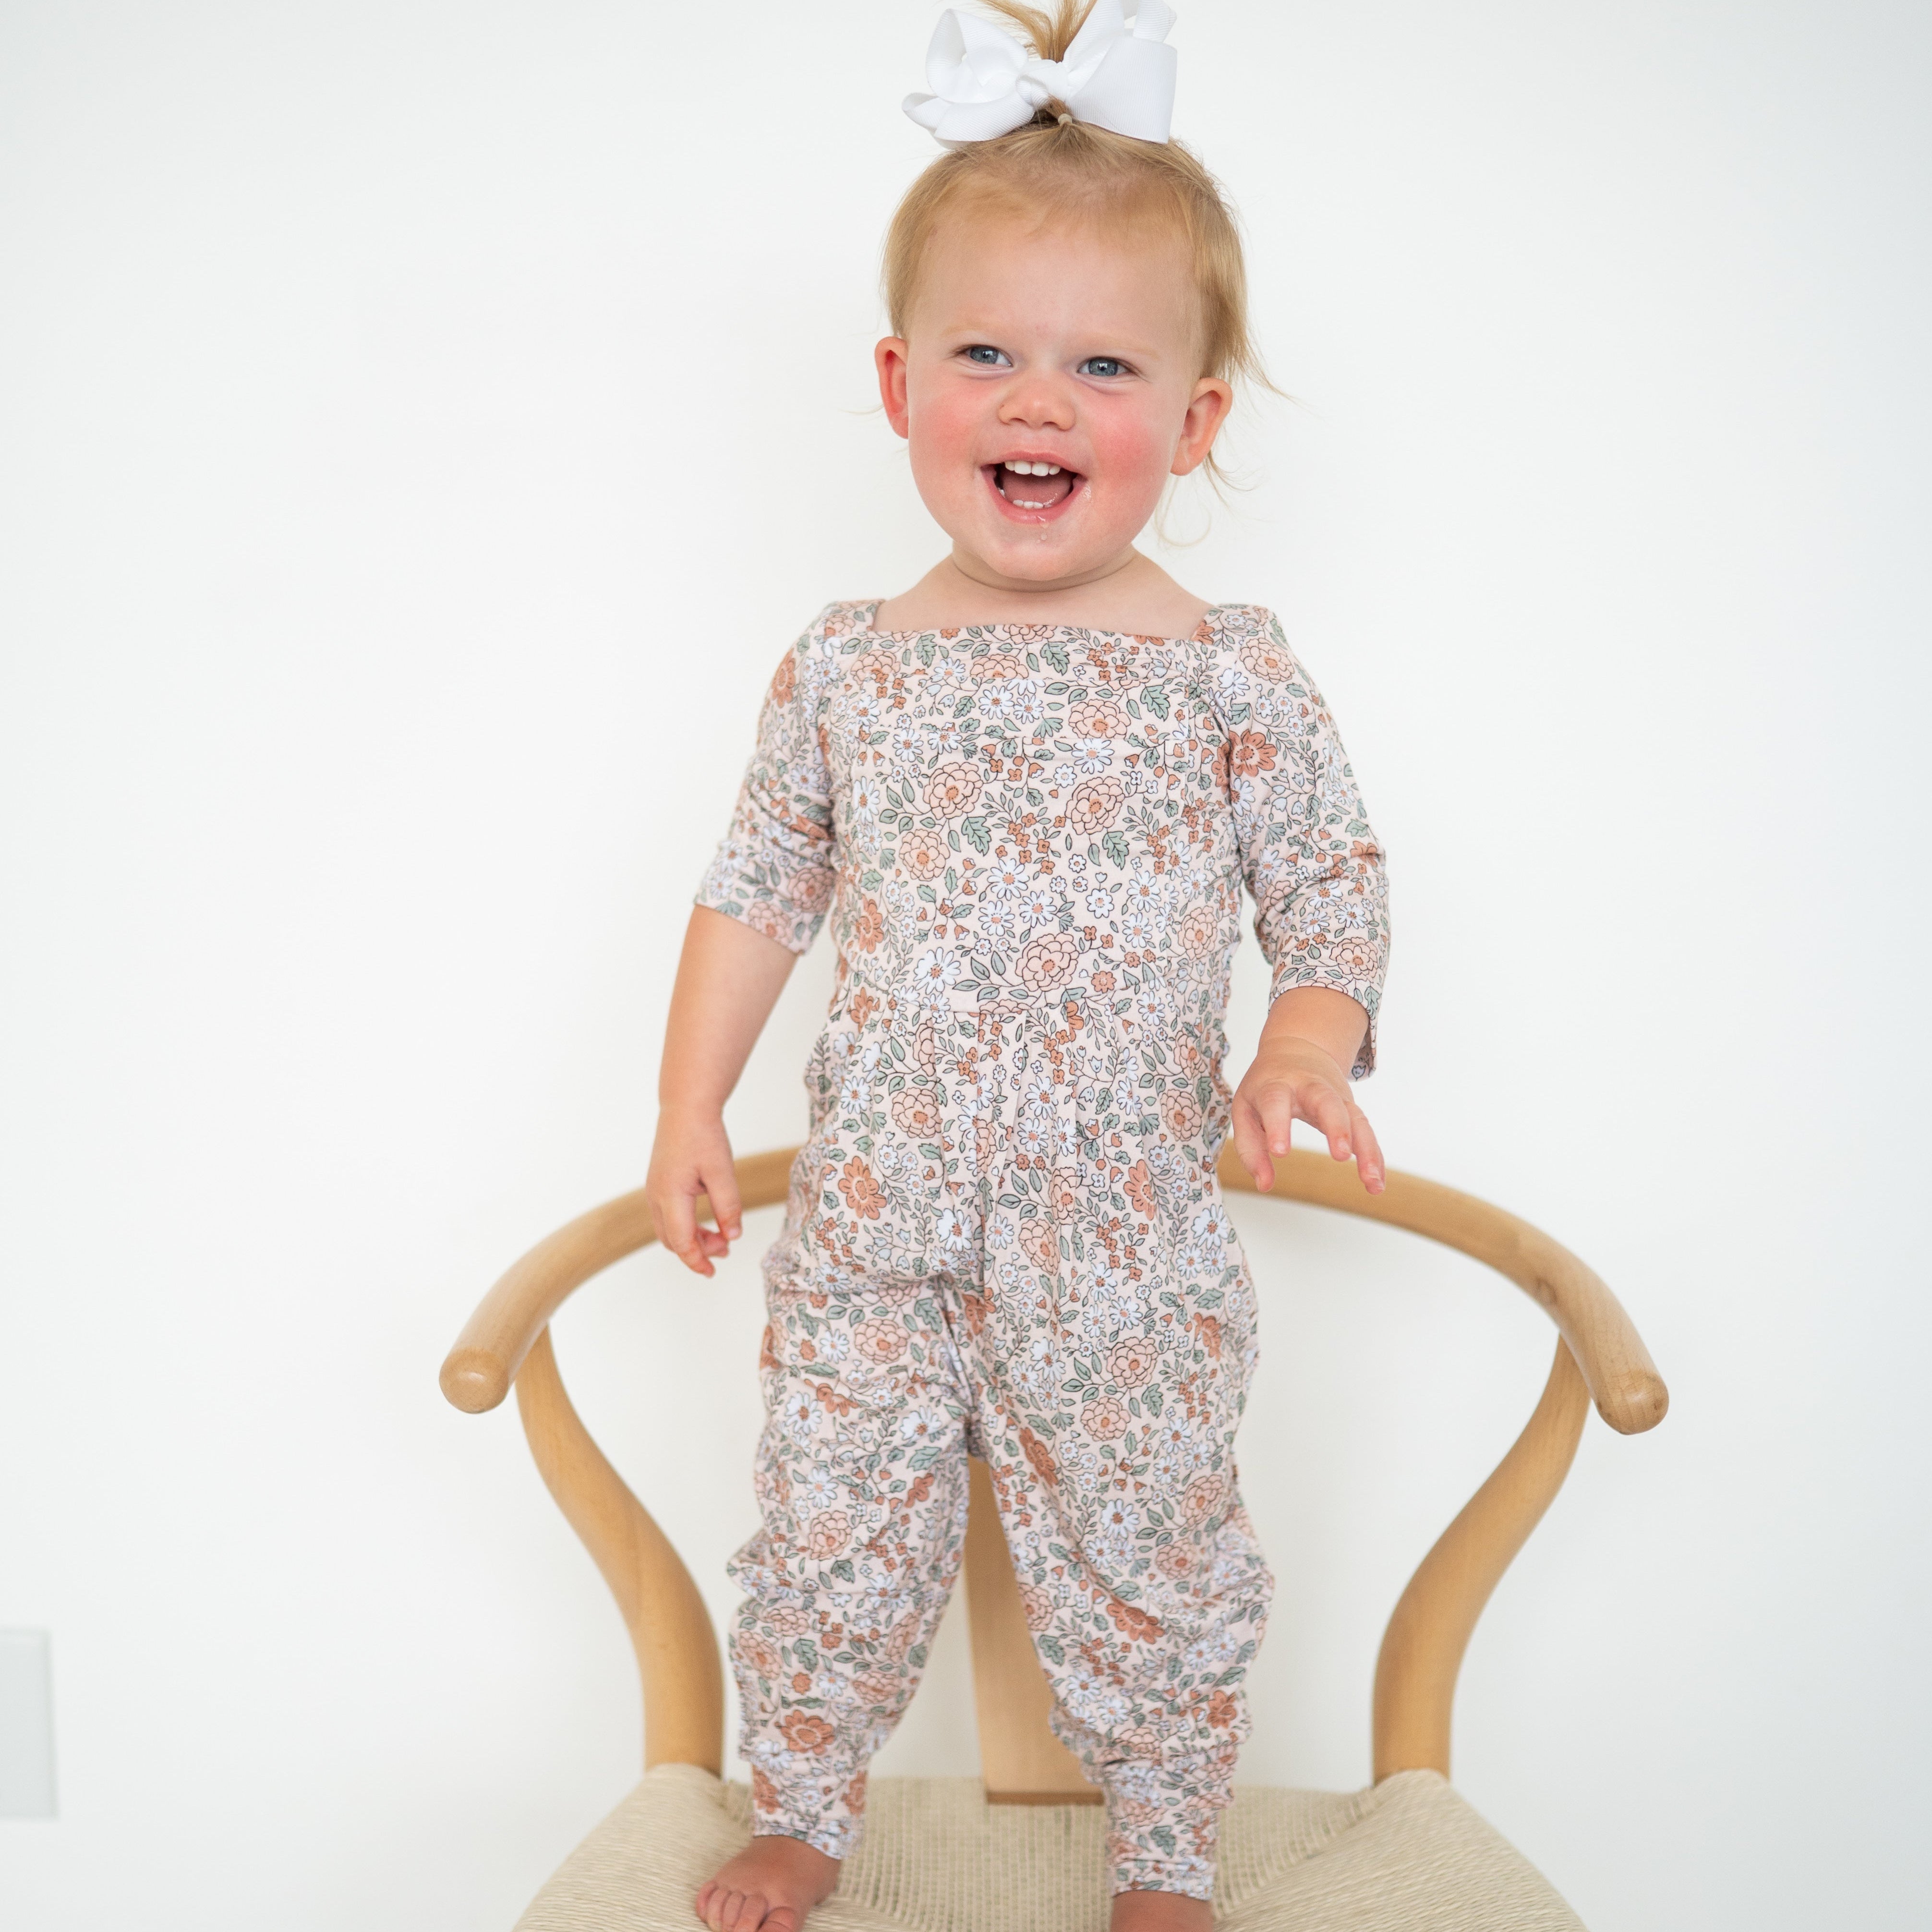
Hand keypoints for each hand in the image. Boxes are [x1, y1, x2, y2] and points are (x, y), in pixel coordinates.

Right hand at [644, 1104, 742, 1275]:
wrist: (685, 1108)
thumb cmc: (704, 1135)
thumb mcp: (722, 1171)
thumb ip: (728, 1206)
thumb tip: (733, 1236)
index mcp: (670, 1194)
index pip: (681, 1241)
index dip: (697, 1261)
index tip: (712, 1272)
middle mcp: (656, 1196)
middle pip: (672, 1240)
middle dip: (697, 1252)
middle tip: (725, 1251)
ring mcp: (654, 1191)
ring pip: (669, 1229)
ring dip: (692, 1240)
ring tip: (721, 1239)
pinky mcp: (659, 1185)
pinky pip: (669, 1216)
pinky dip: (687, 1226)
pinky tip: (708, 1223)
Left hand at [1231, 1033, 1384, 1194]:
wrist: (1297, 1048)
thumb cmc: (1266, 1085)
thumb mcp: (1245, 1109)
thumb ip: (1250, 1149)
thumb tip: (1264, 1185)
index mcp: (1277, 1084)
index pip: (1276, 1102)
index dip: (1278, 1126)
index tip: (1279, 1152)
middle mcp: (1310, 1087)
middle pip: (1327, 1102)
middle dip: (1337, 1127)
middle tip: (1341, 1155)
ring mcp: (1335, 1096)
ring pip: (1355, 1118)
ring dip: (1366, 1149)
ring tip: (1370, 1180)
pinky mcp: (1351, 1108)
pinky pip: (1366, 1131)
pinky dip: (1374, 1156)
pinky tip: (1377, 1182)